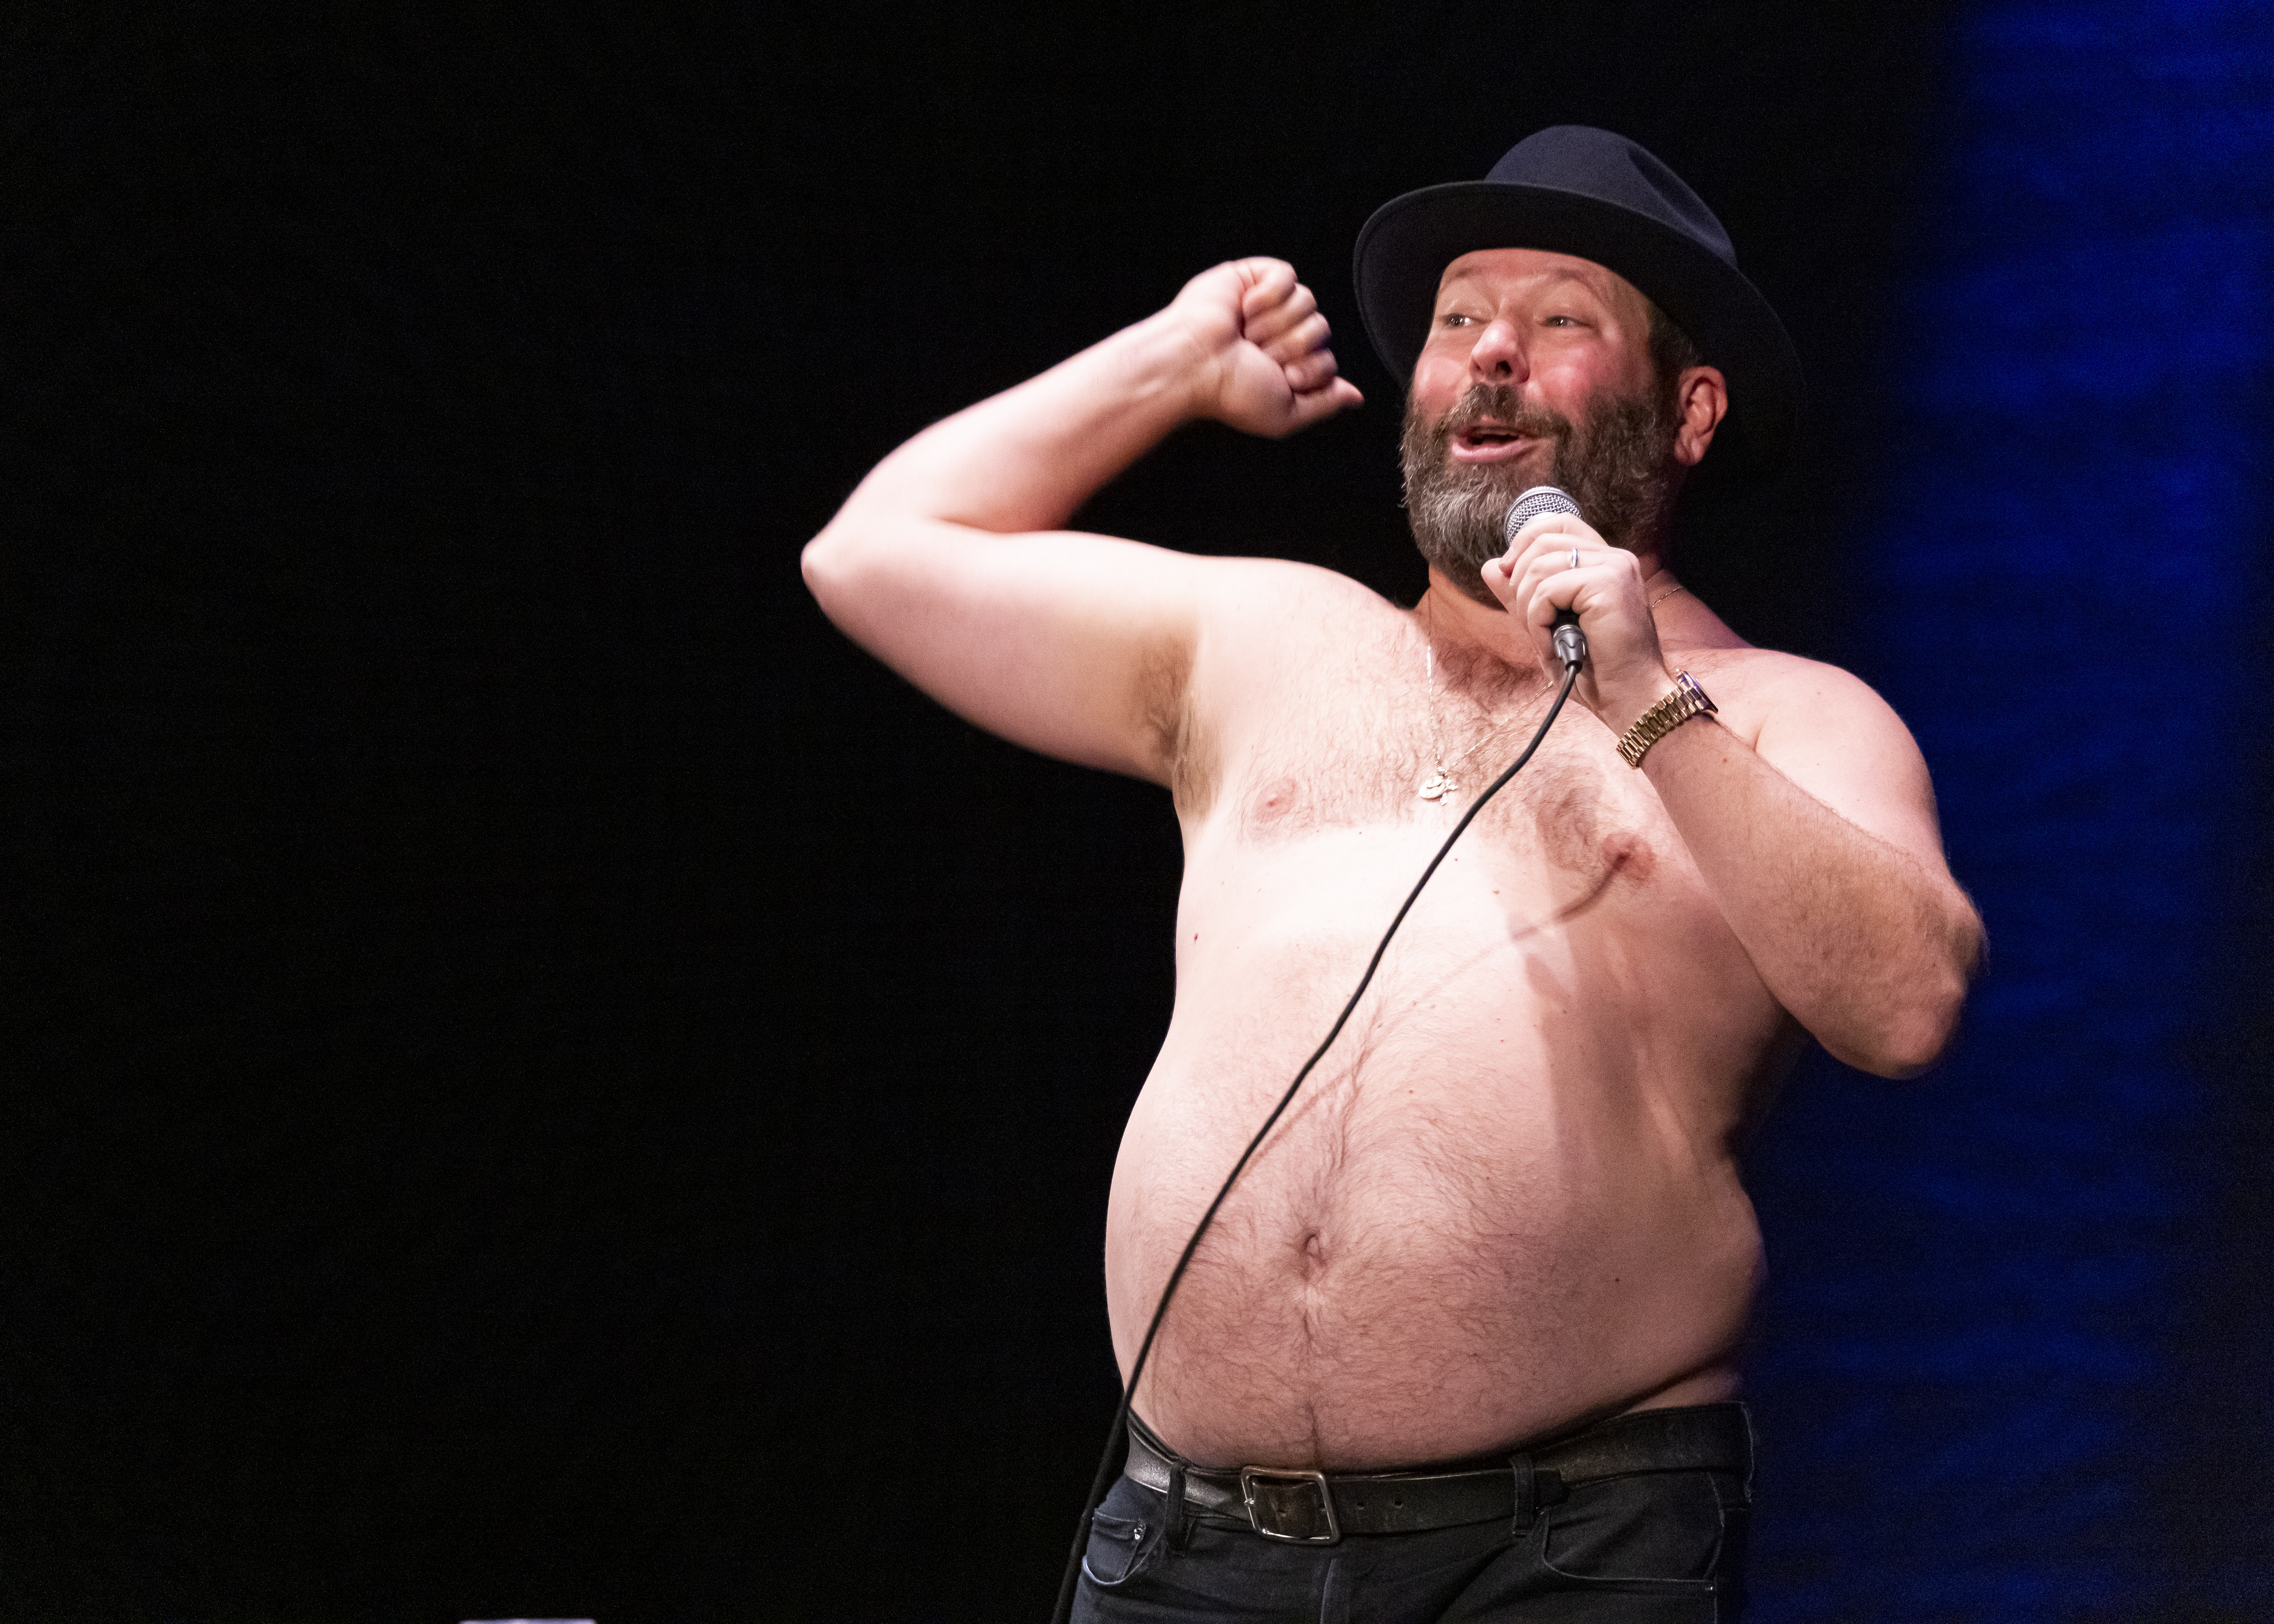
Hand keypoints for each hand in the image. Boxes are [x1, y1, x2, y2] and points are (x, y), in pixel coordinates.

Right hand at [1167, 258, 1362, 437]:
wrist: (1194, 365)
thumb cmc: (1230, 393)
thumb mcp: (1285, 414)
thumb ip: (1324, 404)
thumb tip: (1356, 396)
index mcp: (1288, 364)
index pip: (1327, 359)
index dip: (1311, 369)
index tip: (1283, 377)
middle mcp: (1280, 333)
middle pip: (1321, 329)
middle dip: (1292, 346)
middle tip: (1258, 355)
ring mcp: (1268, 305)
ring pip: (1308, 302)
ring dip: (1276, 324)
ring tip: (1247, 334)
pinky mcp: (1254, 278)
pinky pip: (1288, 276)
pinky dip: (1269, 295)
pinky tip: (1245, 309)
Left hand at [1482, 515, 1674, 732]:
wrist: (1628, 698)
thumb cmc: (1594, 668)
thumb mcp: (1547, 625)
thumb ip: (1522, 593)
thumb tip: (1491, 566)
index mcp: (1604, 562)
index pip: (1557, 523)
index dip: (1525, 540)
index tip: (1508, 572)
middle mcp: (1614, 557)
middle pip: (1543, 540)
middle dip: (1520, 581)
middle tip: (1532, 622)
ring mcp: (1614, 567)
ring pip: (1541, 567)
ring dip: (1529, 608)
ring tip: (1546, 639)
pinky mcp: (1608, 584)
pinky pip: (1548, 590)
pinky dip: (1539, 622)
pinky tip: (1554, 644)